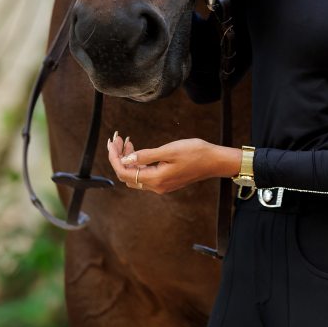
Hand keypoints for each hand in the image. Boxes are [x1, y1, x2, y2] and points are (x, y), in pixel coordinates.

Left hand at [107, 132, 241, 194]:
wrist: (215, 161)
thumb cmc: (195, 153)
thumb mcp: (169, 150)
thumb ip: (146, 155)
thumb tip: (126, 159)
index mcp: (157, 179)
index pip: (125, 172)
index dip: (114, 157)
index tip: (112, 142)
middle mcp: (157, 186)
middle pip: (127, 176)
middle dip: (118, 157)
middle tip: (117, 139)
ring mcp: (161, 186)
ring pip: (135, 176)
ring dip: (127, 160)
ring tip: (126, 142)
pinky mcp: (165, 182)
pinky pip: (144, 175)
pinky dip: (137, 163)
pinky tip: (137, 151)